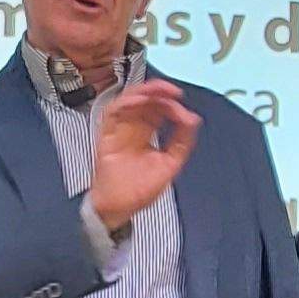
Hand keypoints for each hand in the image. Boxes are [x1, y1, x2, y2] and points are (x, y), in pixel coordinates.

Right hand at [87, 79, 201, 235]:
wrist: (119, 208)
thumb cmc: (139, 191)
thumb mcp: (170, 164)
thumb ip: (181, 141)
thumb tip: (193, 119)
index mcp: (146, 134)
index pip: (158, 110)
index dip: (169, 103)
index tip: (181, 104)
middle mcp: (132, 129)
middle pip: (143, 101)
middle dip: (158, 91)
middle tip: (172, 91)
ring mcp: (118, 131)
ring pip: (128, 101)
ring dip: (142, 92)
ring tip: (157, 90)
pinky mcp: (106, 136)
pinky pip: (111, 114)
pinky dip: (123, 103)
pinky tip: (137, 100)